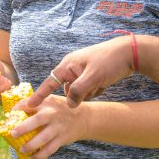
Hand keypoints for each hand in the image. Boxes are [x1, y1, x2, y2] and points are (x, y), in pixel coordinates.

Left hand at [10, 95, 87, 158]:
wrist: (84, 118)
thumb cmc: (61, 109)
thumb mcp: (50, 101)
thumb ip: (35, 104)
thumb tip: (13, 112)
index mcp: (46, 102)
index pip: (29, 103)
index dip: (17, 109)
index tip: (8, 116)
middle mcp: (52, 114)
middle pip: (36, 121)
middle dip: (23, 128)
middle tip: (12, 134)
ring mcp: (58, 127)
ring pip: (43, 138)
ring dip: (30, 145)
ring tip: (21, 149)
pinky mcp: (62, 139)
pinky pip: (49, 149)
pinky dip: (40, 155)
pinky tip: (31, 157)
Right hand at [17, 36, 134, 111]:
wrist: (129, 53)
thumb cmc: (109, 61)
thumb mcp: (92, 78)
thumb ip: (78, 91)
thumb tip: (70, 104)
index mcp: (68, 65)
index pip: (49, 82)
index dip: (39, 94)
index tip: (28, 105)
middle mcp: (72, 68)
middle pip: (67, 89)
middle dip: (78, 94)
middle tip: (92, 87)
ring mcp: (82, 72)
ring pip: (78, 91)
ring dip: (88, 93)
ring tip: (100, 84)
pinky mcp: (91, 76)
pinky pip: (87, 90)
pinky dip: (94, 90)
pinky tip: (104, 84)